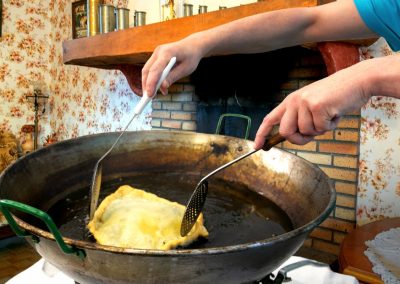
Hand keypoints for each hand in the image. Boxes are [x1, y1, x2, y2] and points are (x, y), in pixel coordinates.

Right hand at [142, 35, 204, 96]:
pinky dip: (152, 79)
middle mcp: (159, 51)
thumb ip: (173, 77)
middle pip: (147, 70)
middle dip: (146, 84)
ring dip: (148, 83)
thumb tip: (163, 87)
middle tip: (148, 98)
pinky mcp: (157, 57)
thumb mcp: (185, 69)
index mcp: (167, 52)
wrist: (193, 45)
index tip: (149, 95)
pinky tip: (158, 88)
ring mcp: (156, 53)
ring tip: (152, 95)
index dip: (151, 83)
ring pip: (147, 70)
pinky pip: (151, 69)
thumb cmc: (191, 57)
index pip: (155, 69)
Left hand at [254, 60, 372, 147]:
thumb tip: (293, 137)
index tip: (257, 146)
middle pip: (285, 132)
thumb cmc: (336, 96)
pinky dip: (331, 126)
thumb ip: (301, 120)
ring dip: (321, 130)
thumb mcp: (312, 106)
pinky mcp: (317, 106)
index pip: (270, 119)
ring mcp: (305, 103)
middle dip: (298, 139)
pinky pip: (321, 129)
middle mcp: (294, 101)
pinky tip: (336, 113)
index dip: (261, 134)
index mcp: (291, 101)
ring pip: (306, 132)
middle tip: (312, 135)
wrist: (357, 81)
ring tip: (329, 115)